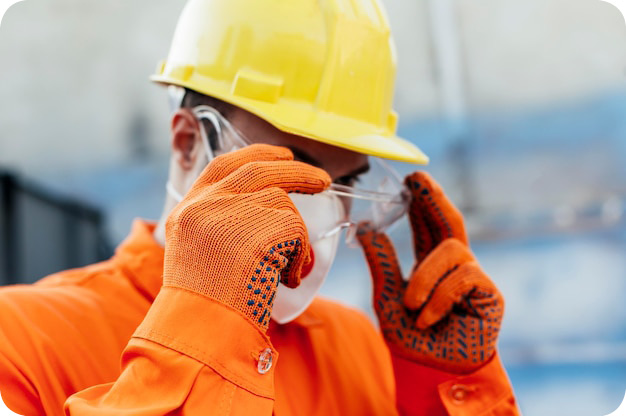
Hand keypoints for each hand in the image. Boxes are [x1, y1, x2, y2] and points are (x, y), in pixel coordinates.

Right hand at [163, 144, 330, 331]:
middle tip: (323, 179)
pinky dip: (299, 257)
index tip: (281, 154)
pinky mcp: (259, 229)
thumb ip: (221, 223)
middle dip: (297, 171)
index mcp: (188, 208)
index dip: (256, 154)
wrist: (199, 332)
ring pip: (283, 206)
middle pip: (260, 169)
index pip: (223, 165)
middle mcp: (206, 204)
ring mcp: (232, 213)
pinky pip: (297, 232)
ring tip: (282, 272)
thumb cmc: (203, 304)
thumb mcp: (196, 252)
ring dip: (294, 237)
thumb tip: (268, 204)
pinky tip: (285, 280)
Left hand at [357, 172, 502, 373]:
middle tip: (418, 179)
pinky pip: (463, 277)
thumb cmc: (413, 338)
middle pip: (450, 222)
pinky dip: (439, 297)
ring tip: (411, 305)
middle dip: (435, 198)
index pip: (426, 226)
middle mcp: (454, 266)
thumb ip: (382, 264)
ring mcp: (474, 277)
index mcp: (430, 264)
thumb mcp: (387, 299)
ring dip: (425, 276)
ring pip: (451, 249)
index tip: (411, 179)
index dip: (421, 201)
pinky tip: (429, 318)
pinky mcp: (490, 293)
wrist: (433, 373)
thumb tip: (367, 228)